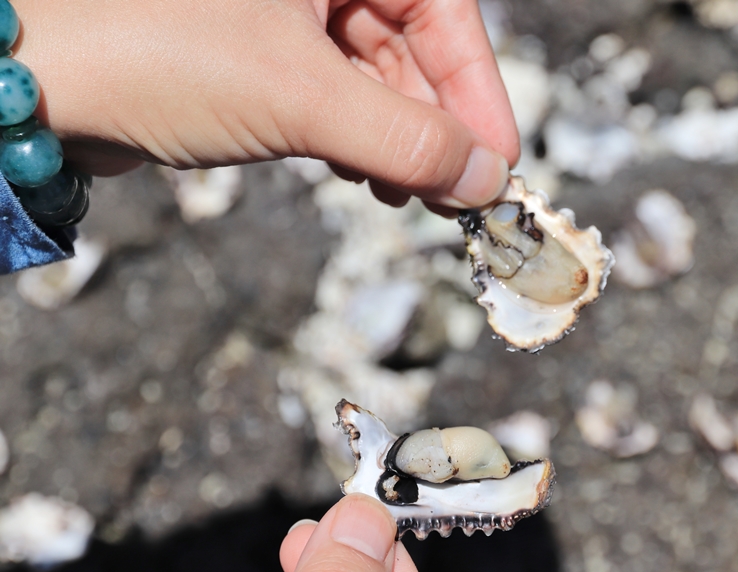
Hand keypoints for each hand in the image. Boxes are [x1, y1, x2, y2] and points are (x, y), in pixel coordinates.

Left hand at [14, 0, 518, 208]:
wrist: (35, 84)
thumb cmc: (155, 51)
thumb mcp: (300, 97)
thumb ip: (405, 139)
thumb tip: (486, 180)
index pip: (442, 7)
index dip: (478, 88)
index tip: (498, 162)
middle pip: (413, 44)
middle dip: (436, 125)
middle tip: (456, 194)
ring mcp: (286, 10)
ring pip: (375, 74)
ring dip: (399, 139)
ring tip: (405, 193)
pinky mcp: (259, 51)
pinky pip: (334, 93)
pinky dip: (357, 138)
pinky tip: (362, 177)